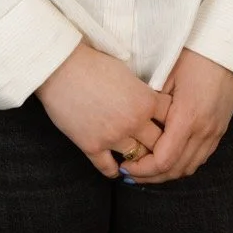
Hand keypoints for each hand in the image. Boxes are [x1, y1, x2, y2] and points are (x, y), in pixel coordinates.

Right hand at [34, 41, 172, 178]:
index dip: (171, 123)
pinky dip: (114, 170)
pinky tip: (116, 168)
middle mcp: (133, 121)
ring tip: (137, 159)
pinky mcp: (91, 146)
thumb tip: (149, 101)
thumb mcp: (126, 72)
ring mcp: (112, 136)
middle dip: (157, 145)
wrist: (60, 66)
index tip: (169, 127)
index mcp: (145, 100)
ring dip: (137, 159)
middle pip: (158, 144)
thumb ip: (141, 91)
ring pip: (136, 159)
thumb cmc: (93, 62)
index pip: (171, 120)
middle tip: (155, 147)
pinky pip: (109, 168)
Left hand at [120, 48, 232, 184]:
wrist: (228, 47)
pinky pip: (201, 157)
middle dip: (151, 176)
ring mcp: (214, 132)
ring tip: (147, 169)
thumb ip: (153, 102)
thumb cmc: (195, 55)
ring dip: (167, 173)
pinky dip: (183, 163)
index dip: (143, 168)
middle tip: (131, 172)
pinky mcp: (220, 129)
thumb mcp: (167, 74)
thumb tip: (136, 120)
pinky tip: (170, 158)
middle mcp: (203, 130)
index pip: (164, 159)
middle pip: (175, 169)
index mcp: (188, 117)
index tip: (126, 165)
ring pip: (189, 167)